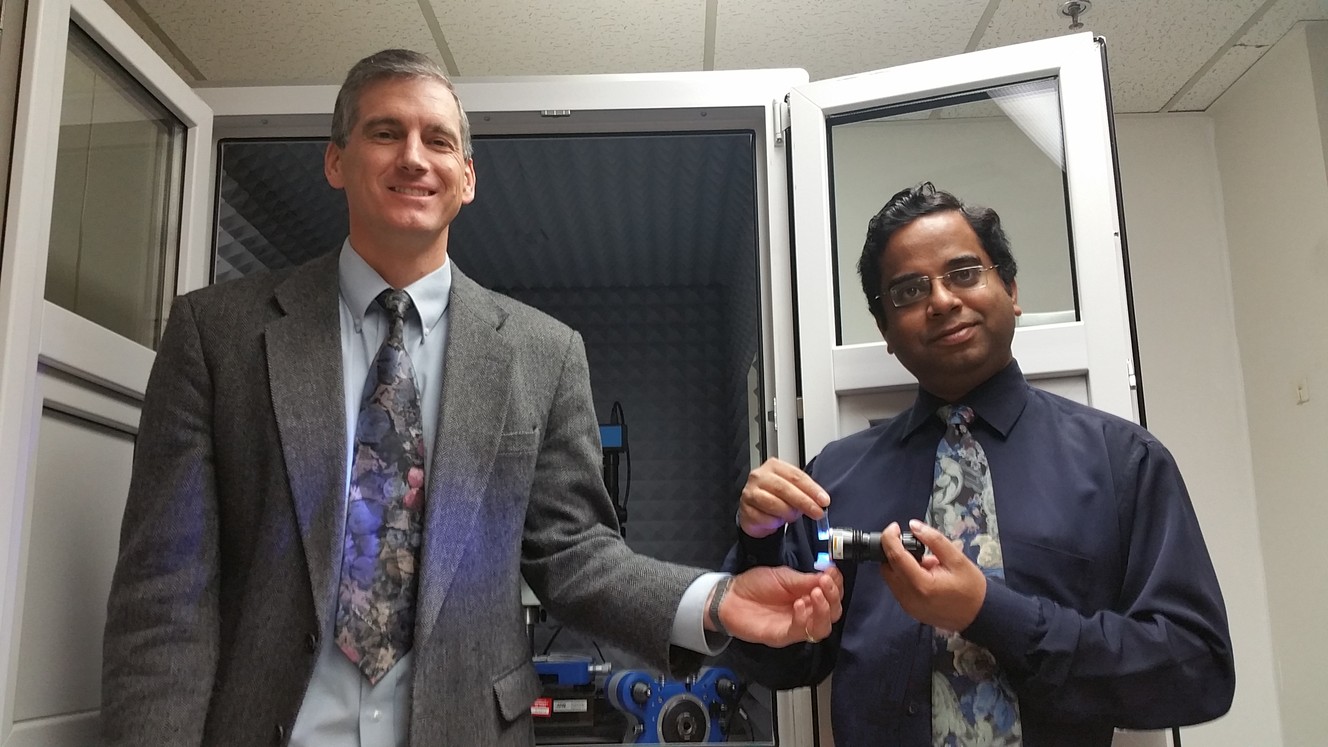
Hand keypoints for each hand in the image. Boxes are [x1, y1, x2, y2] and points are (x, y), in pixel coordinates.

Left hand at [717, 566, 842, 646]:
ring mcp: (795, 626)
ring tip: (817, 592)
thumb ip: (805, 579)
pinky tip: (799, 604)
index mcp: (808, 596)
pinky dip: (803, 618)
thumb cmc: (755, 585)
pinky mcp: (782, 636)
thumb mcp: (783, 576)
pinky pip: (800, 632)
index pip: (832, 596)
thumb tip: (830, 575)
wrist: (729, 596)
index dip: (837, 586)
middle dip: (834, 598)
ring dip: (824, 610)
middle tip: (825, 583)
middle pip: (833, 613)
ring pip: (822, 627)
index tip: (833, 573)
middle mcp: (806, 613)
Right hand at [738, 458, 828, 537]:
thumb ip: (805, 493)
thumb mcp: (792, 490)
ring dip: (788, 513)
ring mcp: (750, 492)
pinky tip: (777, 521)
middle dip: (804, 502)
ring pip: (773, 503)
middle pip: (785, 488)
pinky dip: (775, 522)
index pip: (796, 476)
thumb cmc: (775, 497)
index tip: (824, 500)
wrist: (755, 511)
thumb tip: (820, 503)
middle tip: (817, 513)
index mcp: (774, 466)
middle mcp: (760, 476)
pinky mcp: (745, 509)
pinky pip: (764, 518)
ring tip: (792, 517)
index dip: (812, 489)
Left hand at [878, 520, 985, 631]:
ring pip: (890, 578)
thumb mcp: (957, 559)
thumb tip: (914, 525)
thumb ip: (934, 540)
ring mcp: (907, 606)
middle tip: (913, 544)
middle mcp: (909, 598)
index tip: (894, 527)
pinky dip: (904, 575)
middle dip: (894, 551)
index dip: (890, 538)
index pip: (895, 557)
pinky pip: (897, 587)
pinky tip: (924, 573)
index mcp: (921, 585)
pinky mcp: (909, 609)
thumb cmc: (971, 588)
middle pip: (887, 568)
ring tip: (924, 561)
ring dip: (900, 564)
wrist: (979, 615)